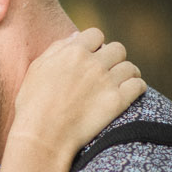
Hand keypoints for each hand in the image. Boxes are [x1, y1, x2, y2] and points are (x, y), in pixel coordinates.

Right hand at [9, 26, 144, 163]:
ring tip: (120, 82)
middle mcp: (93, 64)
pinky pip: (138, 86)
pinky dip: (136, 87)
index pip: (96, 35)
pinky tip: (129, 93)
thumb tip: (76, 37)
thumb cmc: (33, 105)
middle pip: (118, 49)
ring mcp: (107, 82)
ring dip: (126, 73)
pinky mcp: (117, 102)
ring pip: (130, 67)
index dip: (95, 45)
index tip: (92, 56)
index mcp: (73, 52)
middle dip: (113, 58)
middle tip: (107, 71)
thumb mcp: (36, 69)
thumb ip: (56, 48)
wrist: (42, 137)